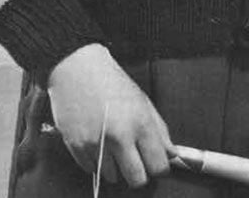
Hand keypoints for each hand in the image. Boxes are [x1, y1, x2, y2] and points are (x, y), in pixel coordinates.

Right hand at [47, 43, 172, 188]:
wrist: (78, 70)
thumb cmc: (113, 82)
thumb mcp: (143, 101)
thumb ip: (159, 130)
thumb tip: (171, 154)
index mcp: (141, 122)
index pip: (158, 165)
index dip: (159, 168)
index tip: (156, 164)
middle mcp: (120, 136)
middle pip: (137, 180)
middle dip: (139, 175)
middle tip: (136, 162)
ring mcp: (96, 144)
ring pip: (113, 178)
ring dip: (116, 168)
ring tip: (114, 145)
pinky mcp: (76, 148)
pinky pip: (92, 170)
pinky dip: (97, 162)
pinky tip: (98, 142)